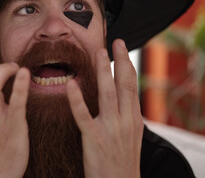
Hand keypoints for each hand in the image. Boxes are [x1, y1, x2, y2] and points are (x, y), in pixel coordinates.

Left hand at [66, 39, 143, 177]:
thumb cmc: (122, 162)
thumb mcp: (130, 137)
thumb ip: (126, 116)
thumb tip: (124, 99)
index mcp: (133, 119)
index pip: (131, 86)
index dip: (127, 65)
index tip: (122, 48)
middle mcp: (125, 121)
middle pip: (123, 85)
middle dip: (119, 61)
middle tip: (113, 42)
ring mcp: (110, 129)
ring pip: (107, 94)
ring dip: (103, 72)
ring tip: (98, 53)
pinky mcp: (94, 139)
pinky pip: (83, 116)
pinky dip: (77, 99)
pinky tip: (70, 85)